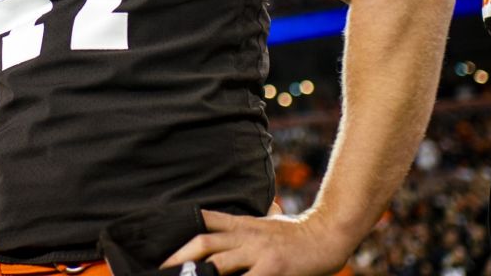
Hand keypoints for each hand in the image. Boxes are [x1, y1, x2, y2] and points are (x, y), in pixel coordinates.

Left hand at [160, 210, 351, 275]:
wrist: (328, 234)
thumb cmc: (299, 234)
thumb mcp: (270, 224)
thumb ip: (251, 227)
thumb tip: (237, 227)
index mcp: (244, 224)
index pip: (206, 220)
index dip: (183, 231)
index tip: (165, 247)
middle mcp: (246, 236)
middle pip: (204, 241)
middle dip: (180, 257)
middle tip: (162, 270)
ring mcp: (259, 252)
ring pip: (218, 262)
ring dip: (199, 274)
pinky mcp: (272, 268)